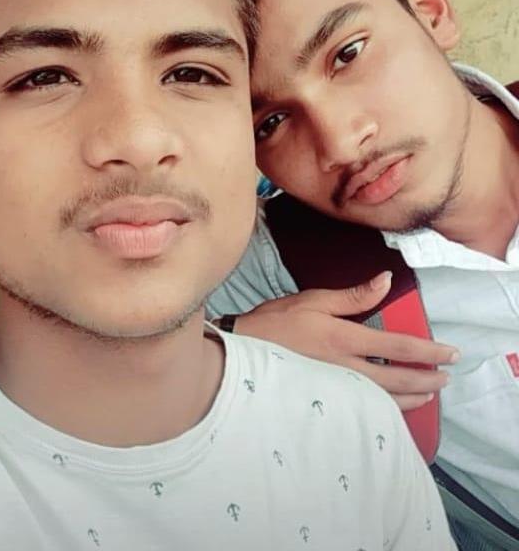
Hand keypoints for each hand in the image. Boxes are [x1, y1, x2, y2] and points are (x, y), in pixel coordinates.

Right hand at [233, 272, 459, 410]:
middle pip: (398, 379)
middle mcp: (345, 368)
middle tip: (446, 379)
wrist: (240, 352)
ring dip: (412, 398)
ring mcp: (335, 389)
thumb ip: (353, 296)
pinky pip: (364, 409)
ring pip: (384, 399)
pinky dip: (385, 408)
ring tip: (428, 395)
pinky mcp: (325, 400)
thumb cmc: (274, 323)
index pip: (398, 346)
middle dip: (427, 380)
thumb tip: (386, 281)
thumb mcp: (313, 300)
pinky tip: (391, 406)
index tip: (450, 353)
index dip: (429, 351)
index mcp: (344, 339)